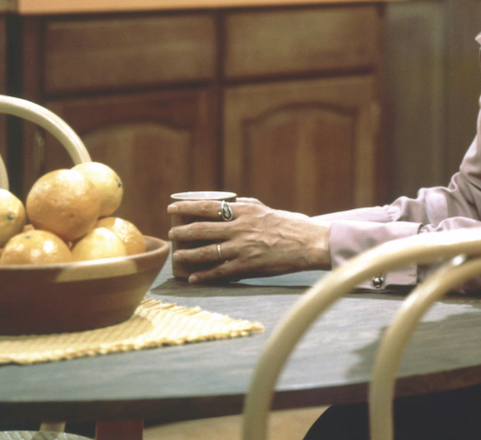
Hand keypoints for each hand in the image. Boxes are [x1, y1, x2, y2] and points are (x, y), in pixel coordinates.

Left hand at [167, 197, 330, 282]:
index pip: (208, 207)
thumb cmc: (290, 225)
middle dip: (182, 232)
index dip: (187, 207)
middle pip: (202, 229)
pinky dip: (205, 275)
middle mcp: (240, 228)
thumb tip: (230, 203)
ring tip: (177, 255)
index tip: (172, 207)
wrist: (308, 243)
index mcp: (244, 211)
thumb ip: (246, 206)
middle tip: (171, 233)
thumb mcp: (266, 209)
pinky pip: (220, 271)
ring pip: (207, 251)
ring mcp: (243, 247)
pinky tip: (193, 277)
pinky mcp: (248, 265)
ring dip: (188, 254)